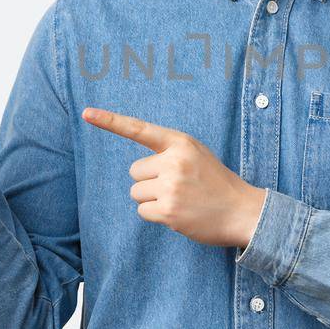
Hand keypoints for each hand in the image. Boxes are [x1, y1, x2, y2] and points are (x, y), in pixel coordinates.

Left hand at [81, 107, 266, 249]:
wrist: (243, 211)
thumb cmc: (216, 183)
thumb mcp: (196, 155)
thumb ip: (170, 153)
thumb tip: (137, 170)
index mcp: (181, 142)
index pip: (139, 129)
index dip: (110, 121)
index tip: (86, 113)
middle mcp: (174, 161)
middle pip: (135, 171)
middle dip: (149, 181)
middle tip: (177, 187)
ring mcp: (171, 186)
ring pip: (136, 193)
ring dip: (152, 200)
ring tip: (179, 200)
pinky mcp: (169, 210)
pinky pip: (143, 211)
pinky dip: (155, 215)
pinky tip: (177, 214)